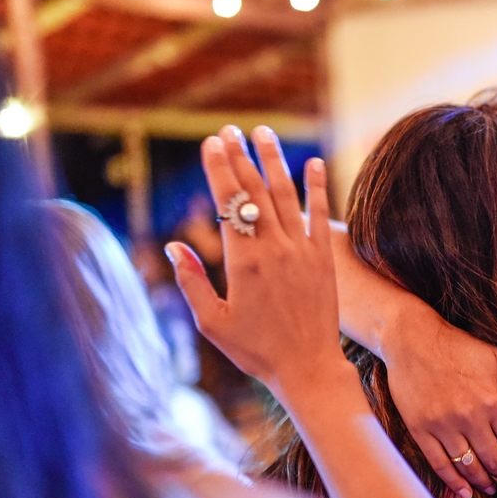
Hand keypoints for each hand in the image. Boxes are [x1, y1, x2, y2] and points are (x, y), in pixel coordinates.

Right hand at [166, 125, 343, 403]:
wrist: (308, 367)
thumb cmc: (256, 350)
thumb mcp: (212, 322)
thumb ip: (191, 282)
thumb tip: (173, 247)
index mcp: (243, 262)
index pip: (229, 204)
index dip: (219, 170)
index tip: (211, 143)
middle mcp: (274, 249)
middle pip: (255, 192)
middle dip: (241, 157)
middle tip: (230, 130)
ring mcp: (302, 251)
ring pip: (286, 195)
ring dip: (274, 161)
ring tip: (263, 133)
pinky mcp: (323, 259)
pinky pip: (320, 215)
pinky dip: (317, 187)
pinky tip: (314, 163)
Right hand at [383, 316, 496, 497]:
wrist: (413, 340)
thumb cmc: (459, 347)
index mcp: (493, 400)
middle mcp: (470, 418)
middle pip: (494, 459)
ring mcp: (443, 427)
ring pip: (469, 467)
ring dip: (482, 481)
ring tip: (489, 486)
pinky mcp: (420, 431)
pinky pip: (440, 465)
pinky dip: (454, 483)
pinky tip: (464, 492)